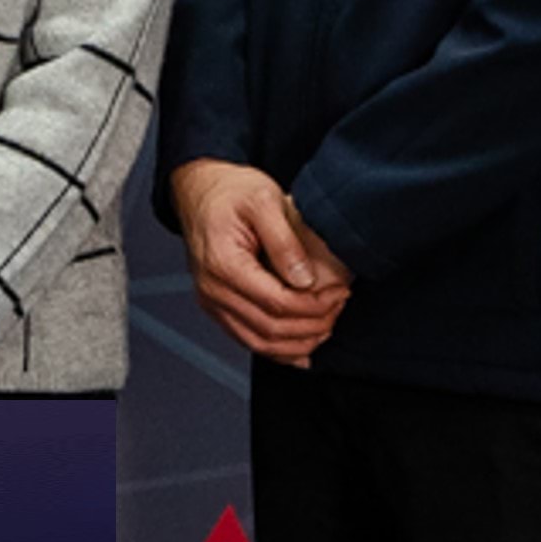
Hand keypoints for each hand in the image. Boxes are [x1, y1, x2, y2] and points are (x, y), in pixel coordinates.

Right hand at [172, 159, 348, 365]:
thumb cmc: (231, 192)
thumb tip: (305, 280)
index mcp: (224, 264)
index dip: (316, 305)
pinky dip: (279, 350)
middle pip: (271, 329)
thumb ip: (285, 241)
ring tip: (327, 324)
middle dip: (314, 324)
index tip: (340, 292)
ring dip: (299, 343)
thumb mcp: (264, 200)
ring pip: (260, 343)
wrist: (200, 191)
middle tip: (340, 304)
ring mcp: (212, 302)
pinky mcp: (217, 306)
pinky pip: (248, 340)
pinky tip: (303, 347)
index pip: (278, 303)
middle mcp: (213, 290)